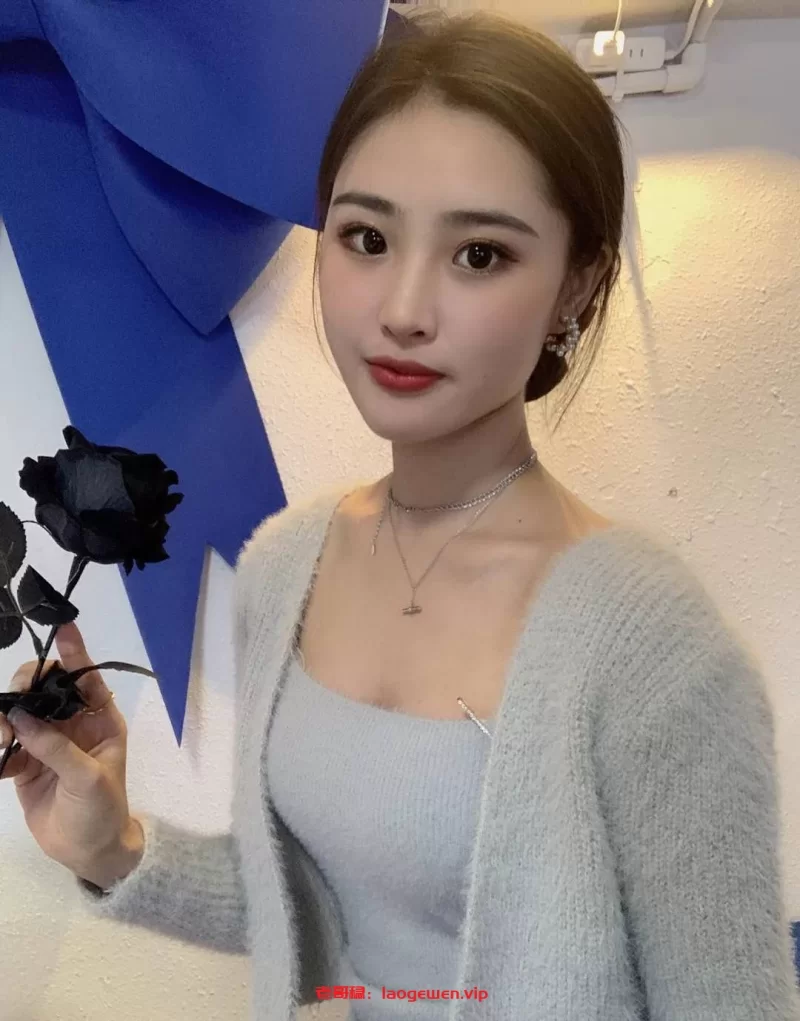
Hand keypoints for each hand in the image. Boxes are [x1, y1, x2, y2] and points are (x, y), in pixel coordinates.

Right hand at [0, 622, 142, 886]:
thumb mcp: (88, 778)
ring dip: (4, 718)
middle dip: (24, 688)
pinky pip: (3, 742)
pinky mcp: (24, 762)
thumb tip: (21, 717)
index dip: (74, 650)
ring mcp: (46, 740)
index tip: (62, 627)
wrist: (88, 851)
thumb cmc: (102, 810)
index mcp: (99, 718)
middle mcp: (72, 722)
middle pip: (44, 688)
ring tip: (1, 740)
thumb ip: (56, 747)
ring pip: (18, 712)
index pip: (85, 677)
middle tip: (11, 707)